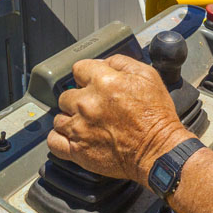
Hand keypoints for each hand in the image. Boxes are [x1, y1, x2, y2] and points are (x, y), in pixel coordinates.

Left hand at [46, 54, 191, 184]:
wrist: (159, 150)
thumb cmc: (156, 116)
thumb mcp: (148, 75)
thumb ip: (121, 62)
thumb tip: (103, 63)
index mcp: (103, 82)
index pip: (78, 69)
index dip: (87, 75)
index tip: (92, 83)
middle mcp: (87, 103)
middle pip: (65, 94)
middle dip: (78, 98)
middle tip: (93, 106)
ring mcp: (80, 128)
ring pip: (59, 117)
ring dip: (70, 119)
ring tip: (85, 124)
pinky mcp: (78, 150)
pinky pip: (53, 141)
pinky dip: (59, 138)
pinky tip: (70, 137)